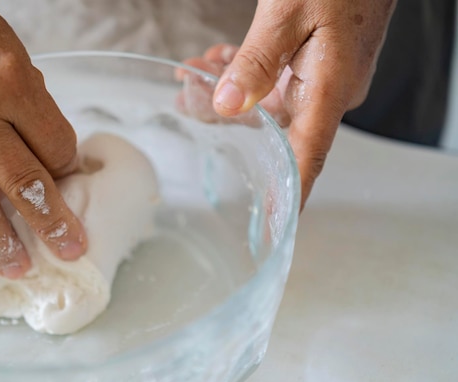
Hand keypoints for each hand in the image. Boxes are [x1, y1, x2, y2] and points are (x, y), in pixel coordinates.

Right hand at [0, 0, 86, 277]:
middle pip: (25, 183)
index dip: (68, 169)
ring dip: (1, 242)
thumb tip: (54, 158)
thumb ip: (34, 110)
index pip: (55, 146)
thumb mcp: (14, 58)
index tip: (70, 182)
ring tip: (19, 267)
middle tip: (70, 251)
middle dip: (52, 223)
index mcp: (11, 85)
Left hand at [193, 0, 396, 208]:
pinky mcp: (320, 64)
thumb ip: (256, 61)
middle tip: (185, 98)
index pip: (306, 158)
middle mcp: (330, 93)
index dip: (289, 195)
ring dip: (230, 86)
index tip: (272, 224)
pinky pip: (278, 80)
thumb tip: (227, 105)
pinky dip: (247, 72)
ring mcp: (326, 79)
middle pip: (272, 125)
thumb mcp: (289, 12)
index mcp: (330, 90)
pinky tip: (220, 59)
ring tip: (195, 71)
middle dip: (225, 115)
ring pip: (269, 100)